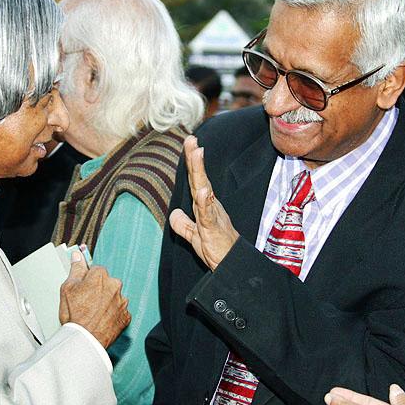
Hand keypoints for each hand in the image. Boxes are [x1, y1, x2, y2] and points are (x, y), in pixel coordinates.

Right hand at [59, 250, 129, 348]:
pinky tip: (101, 320)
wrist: (85, 339)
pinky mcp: (125, 316)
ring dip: (106, 302)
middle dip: (98, 290)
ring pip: (113, 297)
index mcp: (100, 276)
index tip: (82, 289)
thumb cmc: (75, 315)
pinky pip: (119, 311)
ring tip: (93, 313)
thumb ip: (75, 269)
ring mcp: (121, 301)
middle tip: (86, 303)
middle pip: (106, 283)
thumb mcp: (67, 288)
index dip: (87, 281)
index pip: (95, 271)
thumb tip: (77, 257)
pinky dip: (112, 315)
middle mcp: (114, 286)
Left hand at [169, 136, 238, 270]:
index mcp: (204, 205)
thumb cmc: (216, 248)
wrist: (230, 264)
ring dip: (200, 172)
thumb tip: (174, 213)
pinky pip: (208, 213)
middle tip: (191, 139)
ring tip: (197, 153)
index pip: (195, 180)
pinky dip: (205, 202)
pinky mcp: (213, 228)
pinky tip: (203, 191)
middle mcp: (209, 205)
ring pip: (204, 190)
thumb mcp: (193, 235)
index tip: (189, 143)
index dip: (191, 162)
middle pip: (199, 179)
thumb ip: (183, 224)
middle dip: (194, 159)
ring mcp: (211, 215)